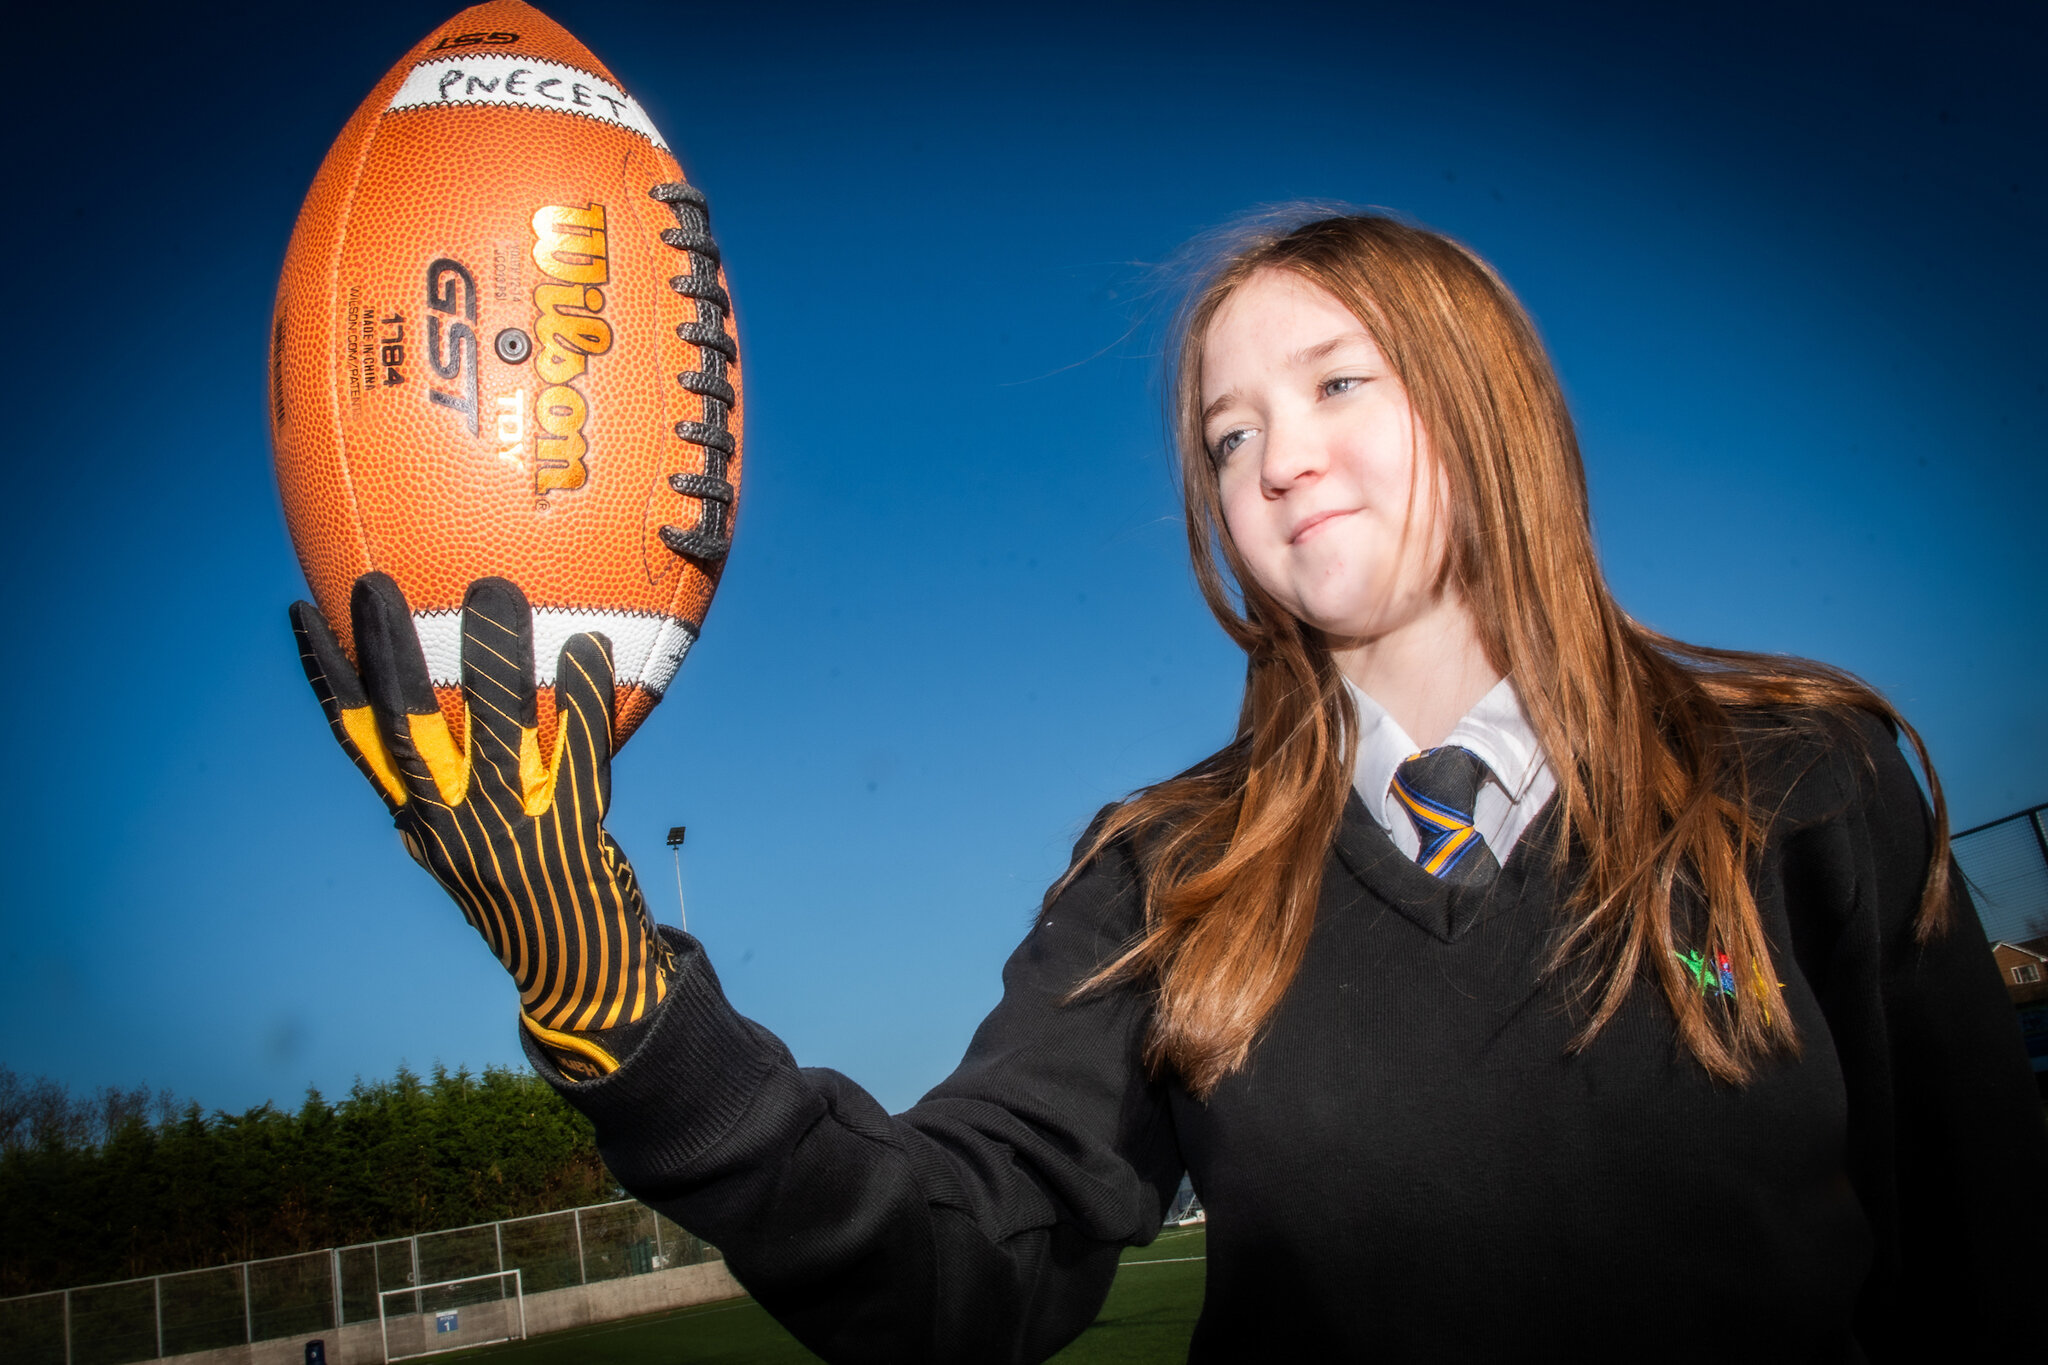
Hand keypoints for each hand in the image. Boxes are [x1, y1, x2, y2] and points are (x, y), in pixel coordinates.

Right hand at [291, 574, 675, 1080]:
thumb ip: (435, 811)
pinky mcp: (572, 830)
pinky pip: (578, 752)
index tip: (304, 614)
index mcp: (419, 821)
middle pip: (409, 725)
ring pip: (496, 729)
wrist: (580, 973)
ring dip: (492, 655)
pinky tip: (587, 647)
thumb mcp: (461, 859)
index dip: (328, 679)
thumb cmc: (522, 900)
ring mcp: (510, 827)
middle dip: (387, 650)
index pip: (358, 742)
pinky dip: (581, 699)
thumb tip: (405, 772)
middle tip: (375, 581)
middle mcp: (453, 822)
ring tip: (492, 590)